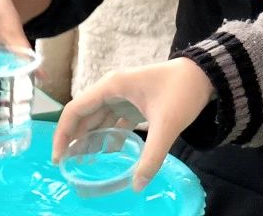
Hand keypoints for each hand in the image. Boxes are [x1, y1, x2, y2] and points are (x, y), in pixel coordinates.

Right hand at [52, 58, 213, 191]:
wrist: (204, 76)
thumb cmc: (182, 92)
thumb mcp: (166, 125)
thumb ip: (151, 156)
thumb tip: (136, 185)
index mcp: (112, 87)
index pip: (76, 109)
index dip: (63, 134)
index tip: (59, 158)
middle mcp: (112, 89)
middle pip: (84, 115)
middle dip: (74, 140)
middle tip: (68, 167)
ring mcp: (122, 95)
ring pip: (98, 119)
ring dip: (89, 139)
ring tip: (83, 164)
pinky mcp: (134, 102)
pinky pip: (113, 121)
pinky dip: (107, 136)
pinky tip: (107, 154)